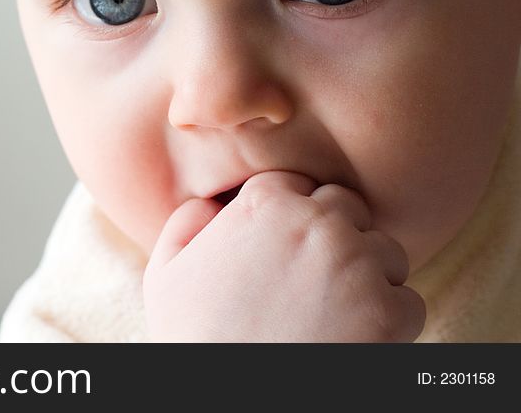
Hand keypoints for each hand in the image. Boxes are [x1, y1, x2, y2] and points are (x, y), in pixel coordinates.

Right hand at [143, 171, 425, 341]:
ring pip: (385, 251)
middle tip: (312, 277)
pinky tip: (349, 339)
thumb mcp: (166, 272)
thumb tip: (213, 205)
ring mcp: (357, 266)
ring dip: (366, 276)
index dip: (290, 215)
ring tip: (331, 312)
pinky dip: (388, 322)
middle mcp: (316, 224)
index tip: (283, 247)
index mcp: (264, 205)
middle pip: (347, 207)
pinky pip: (408, 302)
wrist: (222, 400)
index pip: (297, 183)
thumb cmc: (191, 340)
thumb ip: (187, 222)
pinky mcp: (387, 314)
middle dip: (334, 235)